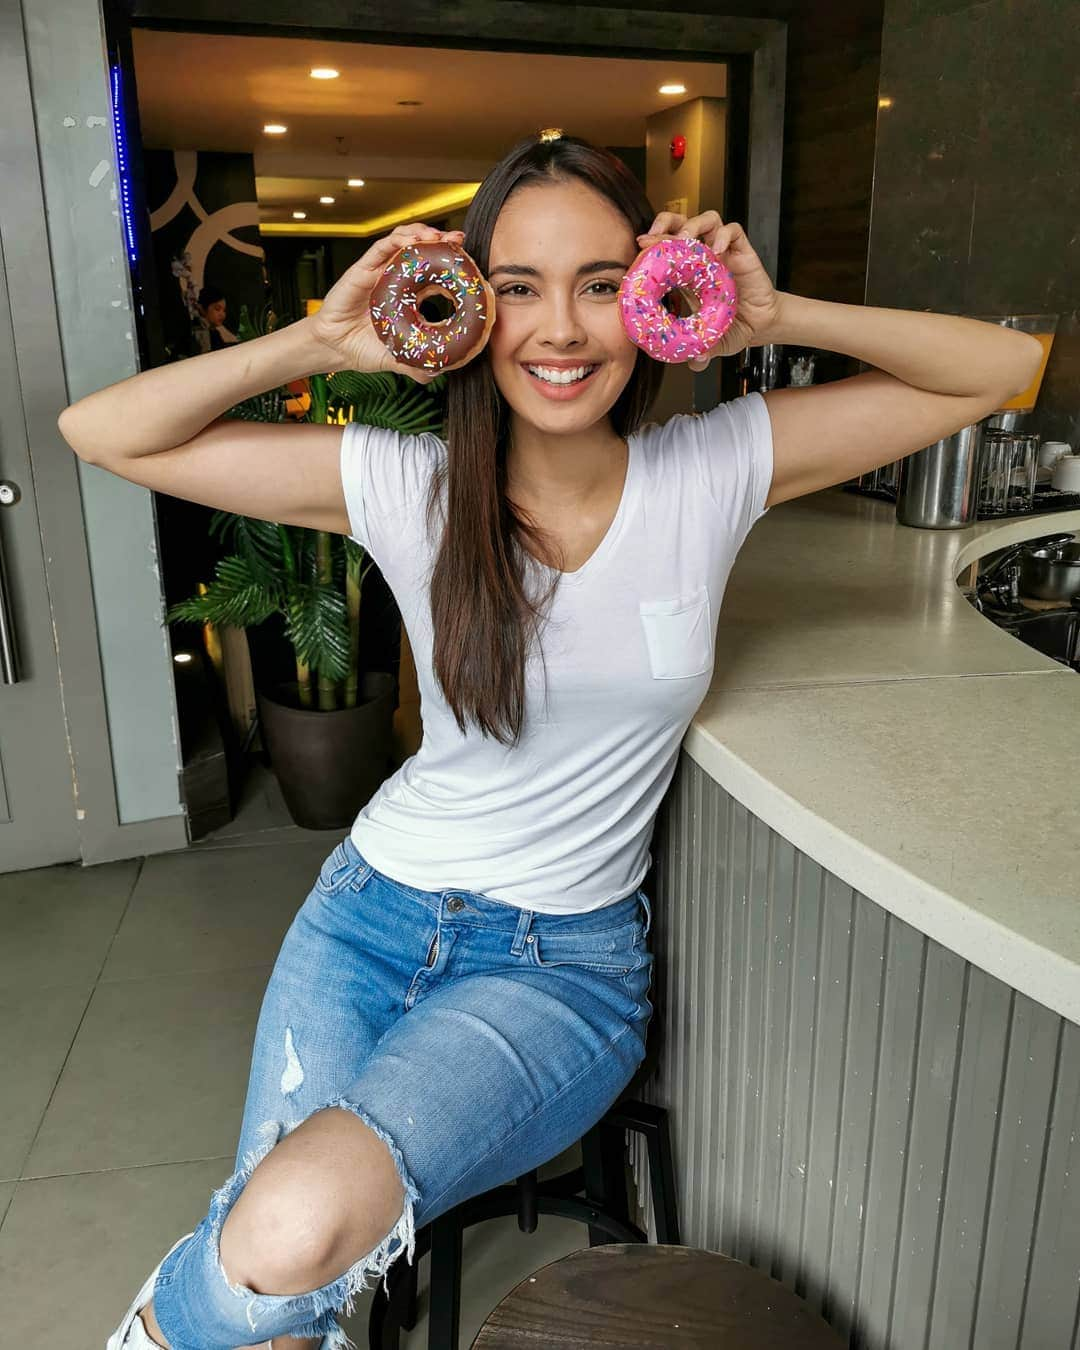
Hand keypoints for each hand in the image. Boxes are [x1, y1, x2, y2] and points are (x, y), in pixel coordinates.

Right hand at [306, 222, 466, 381]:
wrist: (334, 349)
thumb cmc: (362, 349)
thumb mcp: (396, 359)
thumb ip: (416, 366)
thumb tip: (436, 374)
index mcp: (407, 296)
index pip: (433, 274)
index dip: (450, 266)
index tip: (469, 264)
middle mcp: (395, 279)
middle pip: (421, 251)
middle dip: (442, 242)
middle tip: (460, 242)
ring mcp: (380, 271)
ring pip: (403, 242)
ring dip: (422, 233)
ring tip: (438, 236)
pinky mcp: (363, 268)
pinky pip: (382, 247)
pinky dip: (399, 239)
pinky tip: (414, 240)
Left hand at [635, 211, 781, 370]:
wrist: (761, 324)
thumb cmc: (732, 327)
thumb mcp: (713, 341)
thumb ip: (703, 351)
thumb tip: (695, 363)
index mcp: (688, 275)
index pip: (666, 249)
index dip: (652, 245)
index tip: (639, 249)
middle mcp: (704, 258)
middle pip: (681, 224)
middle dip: (665, 223)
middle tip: (654, 235)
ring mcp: (723, 252)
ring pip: (706, 220)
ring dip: (692, 225)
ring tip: (685, 240)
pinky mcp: (743, 252)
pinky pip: (733, 231)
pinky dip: (724, 235)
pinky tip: (717, 249)